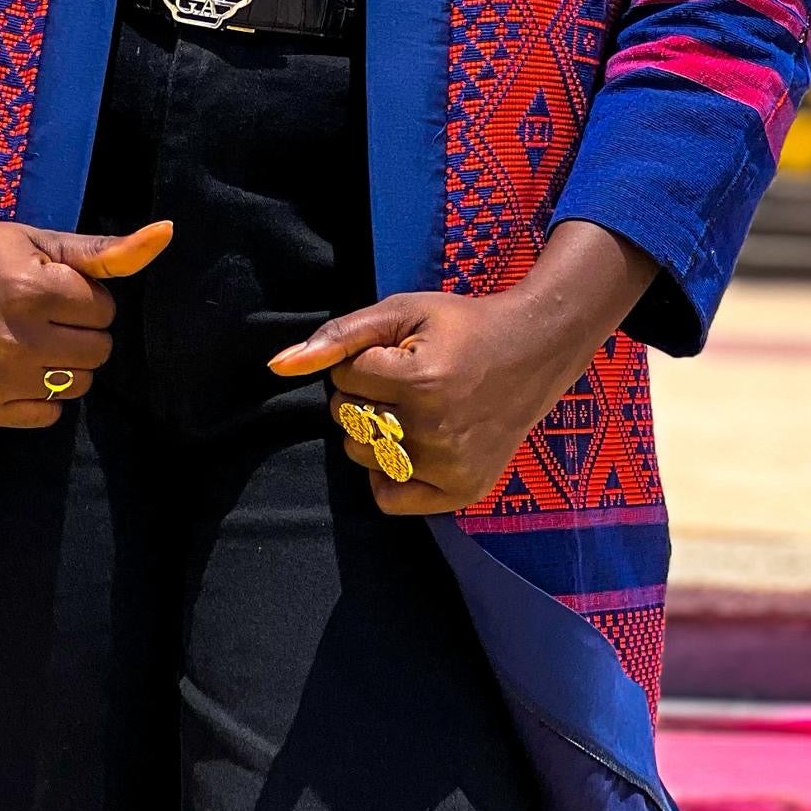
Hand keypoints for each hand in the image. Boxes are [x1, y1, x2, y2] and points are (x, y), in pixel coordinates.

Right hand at [0, 187, 172, 428]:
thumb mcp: (39, 240)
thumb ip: (105, 249)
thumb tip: (167, 234)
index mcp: (32, 291)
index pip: (104, 311)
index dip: (85, 296)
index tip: (54, 285)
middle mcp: (15, 340)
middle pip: (97, 352)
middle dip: (80, 330)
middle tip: (44, 311)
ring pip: (77, 386)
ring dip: (66, 363)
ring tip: (32, 337)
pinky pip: (46, 416)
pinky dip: (41, 393)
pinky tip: (16, 364)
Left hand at [266, 222, 654, 513]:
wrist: (532, 352)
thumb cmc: (460, 327)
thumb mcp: (401, 312)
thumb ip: (338, 336)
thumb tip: (278, 365)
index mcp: (419, 381)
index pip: (343, 379)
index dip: (363, 360)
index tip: (397, 352)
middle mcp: (433, 430)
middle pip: (347, 421)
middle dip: (363, 395)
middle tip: (404, 379)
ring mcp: (449, 466)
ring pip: (362, 456)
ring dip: (372, 430)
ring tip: (412, 407)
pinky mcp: (461, 491)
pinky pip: (390, 498)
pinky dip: (387, 473)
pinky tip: (410, 444)